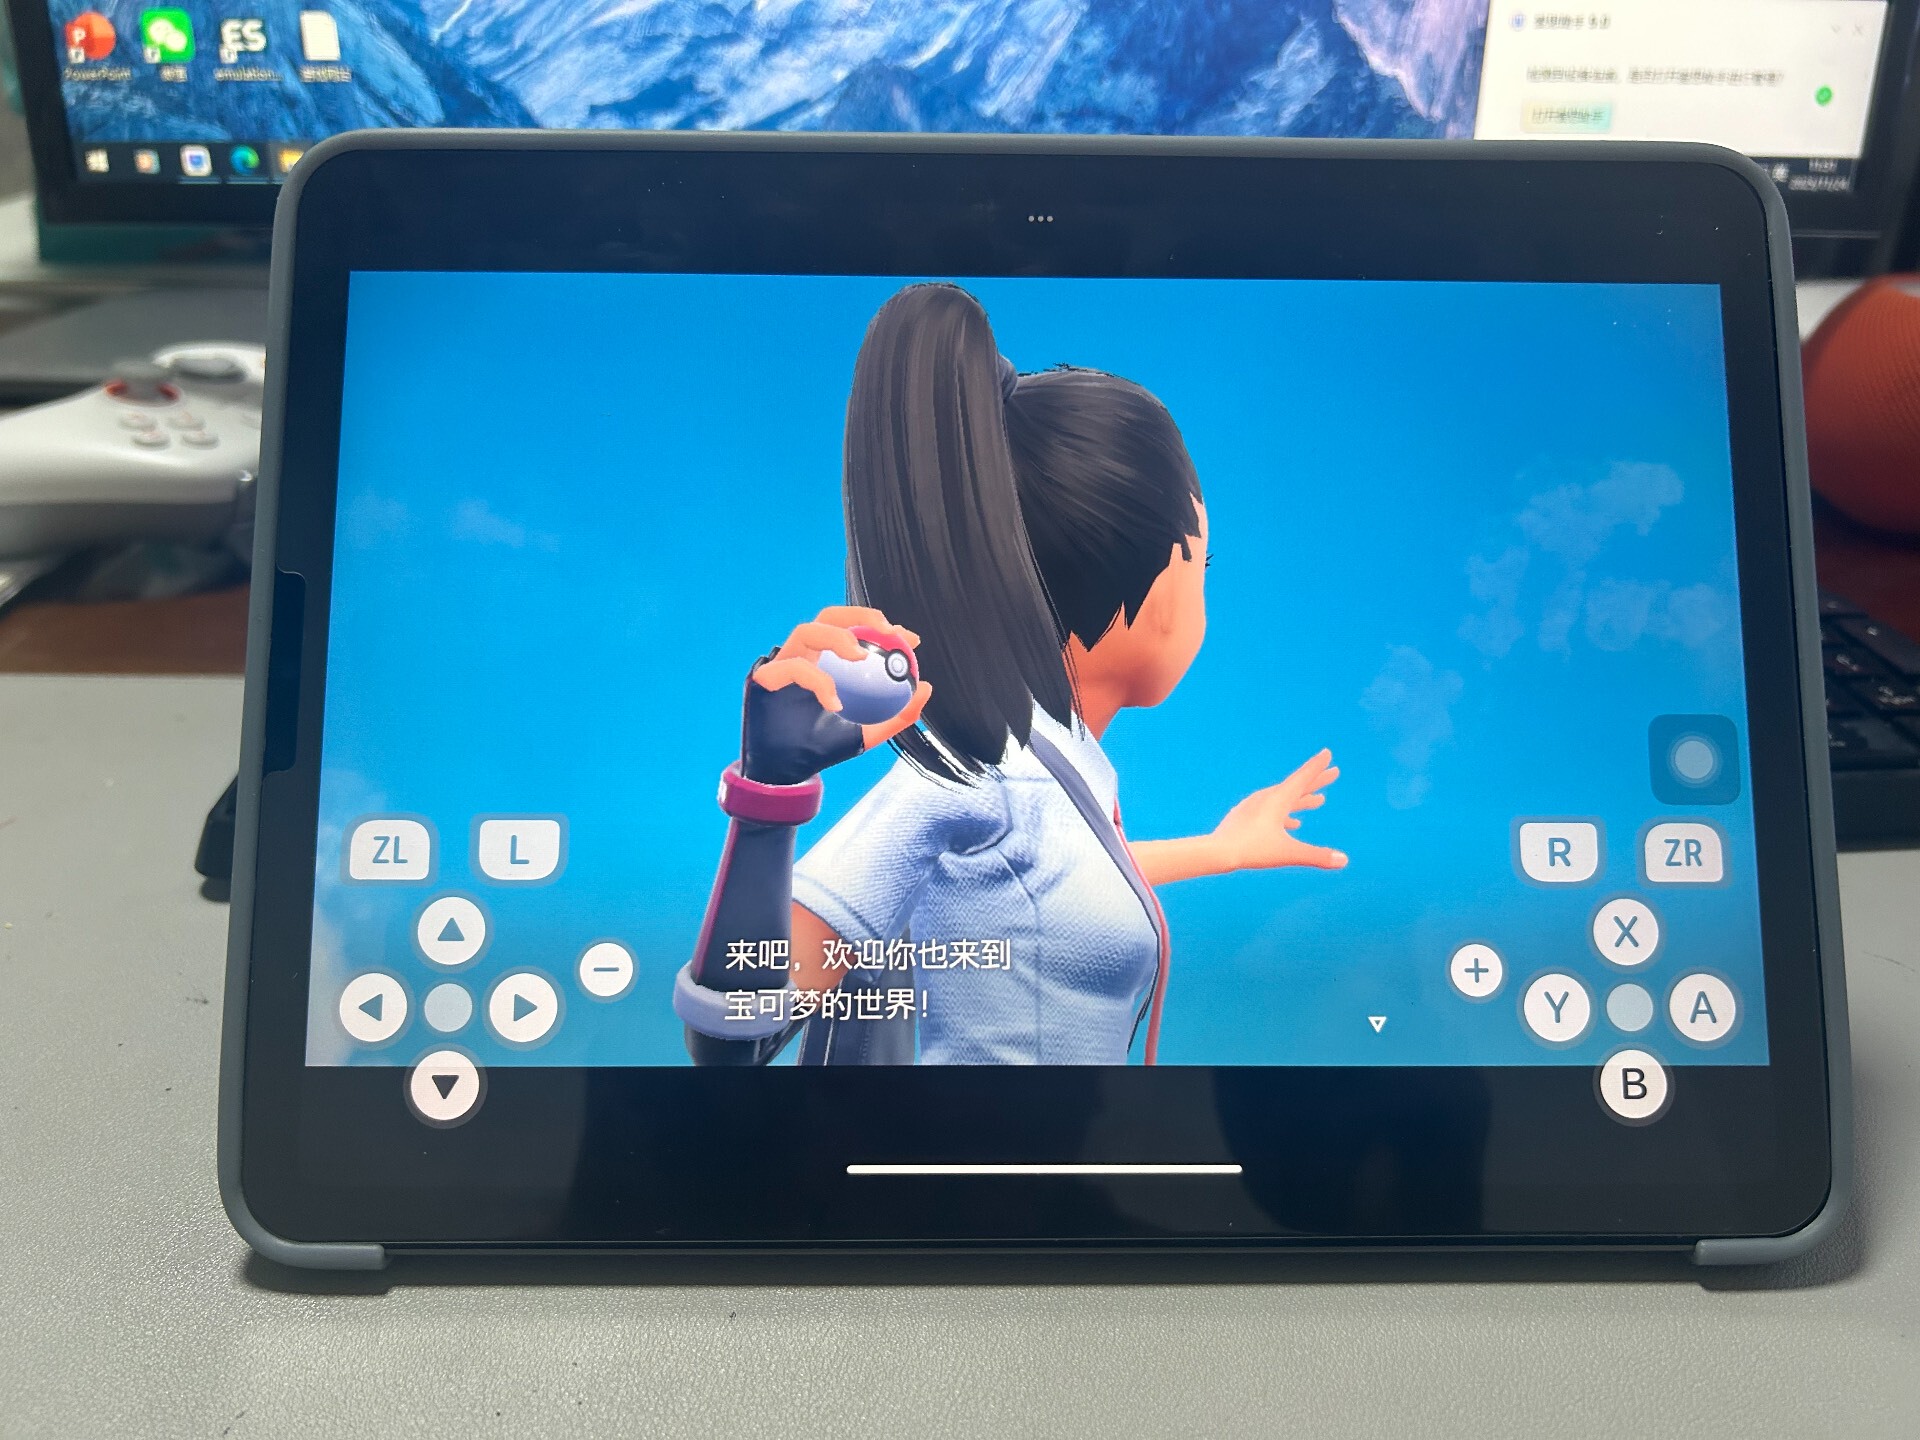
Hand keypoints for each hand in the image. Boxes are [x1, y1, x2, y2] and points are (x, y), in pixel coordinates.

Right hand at [753, 605, 931, 751]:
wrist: (789, 773)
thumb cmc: (824, 747)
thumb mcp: (869, 732)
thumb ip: (899, 714)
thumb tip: (927, 688)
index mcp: (826, 662)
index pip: (853, 631)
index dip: (881, 626)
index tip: (910, 639)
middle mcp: (804, 656)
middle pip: (829, 617)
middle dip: (858, 615)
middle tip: (886, 631)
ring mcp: (782, 664)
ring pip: (806, 630)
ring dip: (836, 637)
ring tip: (859, 655)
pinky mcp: (763, 679)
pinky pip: (792, 668)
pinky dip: (817, 681)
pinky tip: (835, 702)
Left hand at [1208, 749, 1345, 871]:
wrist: (1217, 852)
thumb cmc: (1252, 850)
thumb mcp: (1288, 853)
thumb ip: (1316, 856)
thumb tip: (1344, 860)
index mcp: (1278, 800)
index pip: (1302, 779)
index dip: (1317, 767)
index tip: (1327, 753)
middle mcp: (1267, 798)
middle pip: (1297, 786)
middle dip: (1317, 781)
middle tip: (1334, 773)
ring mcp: (1255, 807)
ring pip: (1285, 799)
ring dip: (1302, 799)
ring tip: (1318, 801)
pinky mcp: (1247, 817)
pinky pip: (1271, 811)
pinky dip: (1286, 814)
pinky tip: (1293, 824)